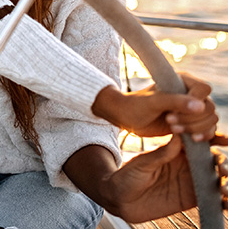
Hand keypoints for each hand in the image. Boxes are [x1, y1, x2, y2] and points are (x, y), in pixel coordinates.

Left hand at [93, 73, 216, 139]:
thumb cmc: (136, 105)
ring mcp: (192, 109)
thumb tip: (200, 106)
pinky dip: (204, 136)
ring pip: (211, 120)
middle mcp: (190, 94)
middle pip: (209, 108)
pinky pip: (208, 130)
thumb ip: (175, 102)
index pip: (204, 89)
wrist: (126, 117)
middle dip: (192, 119)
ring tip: (174, 129)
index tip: (173, 111)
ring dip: (196, 128)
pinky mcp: (191, 123)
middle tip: (170, 122)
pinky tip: (192, 140)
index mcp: (182, 81)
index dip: (195, 102)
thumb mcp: (153, 102)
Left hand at [100, 134, 227, 221]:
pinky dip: (224, 200)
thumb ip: (162, 153)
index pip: (199, 142)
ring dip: (226, 180)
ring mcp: (190, 182)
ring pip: (216, 179)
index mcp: (176, 151)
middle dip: (222, 161)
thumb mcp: (143, 163)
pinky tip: (227, 201)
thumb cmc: (128, 176)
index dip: (213, 139)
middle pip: (213, 160)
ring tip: (224, 184)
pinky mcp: (191, 199)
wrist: (119, 199)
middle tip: (221, 166)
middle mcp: (187, 165)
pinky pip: (212, 199)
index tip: (224, 139)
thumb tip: (179, 135)